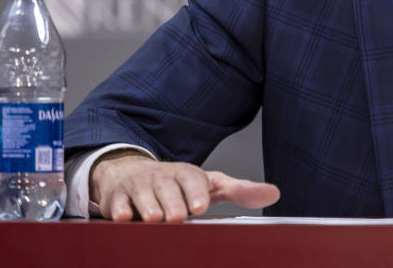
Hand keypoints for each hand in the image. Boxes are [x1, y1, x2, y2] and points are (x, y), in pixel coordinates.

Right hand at [89, 150, 280, 221]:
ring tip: (153, 219)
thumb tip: (275, 193)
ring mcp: (139, 186)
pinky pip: (117, 204)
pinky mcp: (117, 198)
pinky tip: (123, 218)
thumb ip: (241, 191)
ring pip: (142, 196)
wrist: (133, 174)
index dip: (196, 191)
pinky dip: (119, 211)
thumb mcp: (212, 185)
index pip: (192, 179)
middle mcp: (163, 176)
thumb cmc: (180, 185)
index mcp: (187, 173)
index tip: (200, 206)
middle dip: (172, 203)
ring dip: (147, 208)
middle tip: (176, 216)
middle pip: (167, 189)